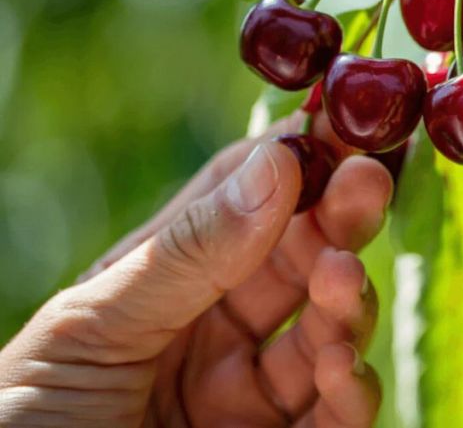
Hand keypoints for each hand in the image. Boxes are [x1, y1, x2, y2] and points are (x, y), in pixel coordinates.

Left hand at [0, 111, 391, 426]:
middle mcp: (215, 329)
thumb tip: (277, 163)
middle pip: (299, 257)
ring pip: (329, 329)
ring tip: (339, 278)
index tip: (337, 122)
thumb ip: (188, 252)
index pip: (241, 202)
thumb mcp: (91, 326)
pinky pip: (334, 413)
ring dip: (346, 296)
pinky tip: (337, 363)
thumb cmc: (21, 419)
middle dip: (338, 216)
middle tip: (369, 181)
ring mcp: (249, 393)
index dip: (290, 159)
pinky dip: (350, 385)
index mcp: (164, 282)